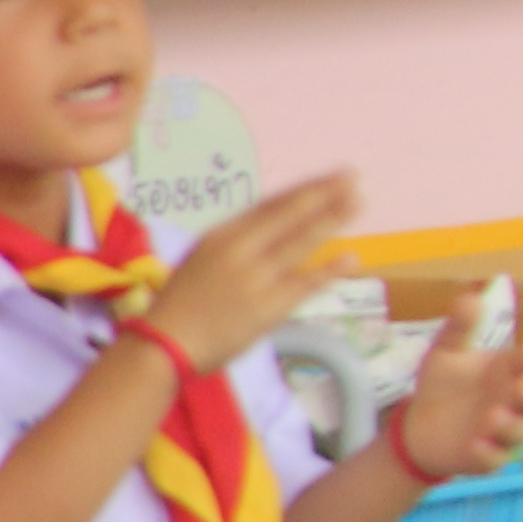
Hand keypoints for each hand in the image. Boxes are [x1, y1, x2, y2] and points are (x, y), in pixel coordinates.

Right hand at [140, 171, 364, 365]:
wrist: (165, 344)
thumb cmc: (179, 306)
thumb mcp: (202, 261)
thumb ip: (236, 246)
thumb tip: (274, 233)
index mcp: (221, 236)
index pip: (270, 205)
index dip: (303, 190)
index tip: (329, 178)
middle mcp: (240, 250)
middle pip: (289, 215)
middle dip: (324, 193)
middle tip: (352, 177)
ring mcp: (256, 277)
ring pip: (301, 241)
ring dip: (333, 219)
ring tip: (358, 202)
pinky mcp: (269, 306)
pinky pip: (306, 283)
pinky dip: (330, 270)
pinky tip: (351, 257)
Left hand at [386, 328, 522, 487]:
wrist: (418, 425)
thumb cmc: (444, 385)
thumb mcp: (447, 353)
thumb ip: (459, 328)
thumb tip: (470, 296)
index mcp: (511, 371)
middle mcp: (515, 402)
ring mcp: (504, 432)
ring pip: (521, 431)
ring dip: (511, 425)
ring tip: (492, 416)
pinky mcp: (487, 457)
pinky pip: (495, 459)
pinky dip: (487, 454)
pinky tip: (474, 445)